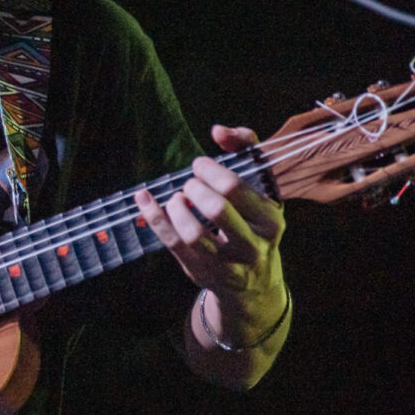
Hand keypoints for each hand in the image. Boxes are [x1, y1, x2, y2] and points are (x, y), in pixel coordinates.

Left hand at [134, 124, 285, 308]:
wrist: (255, 283)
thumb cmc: (254, 223)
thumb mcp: (262, 189)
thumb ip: (246, 150)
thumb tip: (218, 131)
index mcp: (270, 220)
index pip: (234, 188)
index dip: (210, 170)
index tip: (200, 165)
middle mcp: (252, 245)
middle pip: (215, 208)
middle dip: (194, 187)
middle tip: (190, 184)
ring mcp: (226, 264)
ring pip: (192, 232)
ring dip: (176, 207)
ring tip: (178, 199)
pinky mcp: (200, 272)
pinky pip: (171, 243)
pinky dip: (153, 216)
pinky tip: (144, 199)